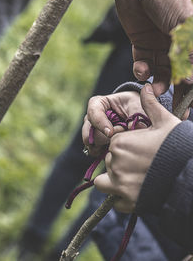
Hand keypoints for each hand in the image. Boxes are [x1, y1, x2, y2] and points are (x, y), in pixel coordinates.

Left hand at [94, 84, 180, 212]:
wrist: (190, 174)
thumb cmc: (177, 146)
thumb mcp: (165, 122)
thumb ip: (151, 104)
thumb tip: (146, 86)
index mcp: (120, 142)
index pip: (113, 144)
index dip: (125, 146)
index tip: (139, 150)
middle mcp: (115, 162)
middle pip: (109, 162)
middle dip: (120, 163)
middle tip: (141, 165)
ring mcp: (119, 184)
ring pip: (104, 181)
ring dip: (114, 180)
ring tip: (134, 178)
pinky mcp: (125, 202)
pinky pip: (113, 200)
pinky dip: (120, 197)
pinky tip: (136, 191)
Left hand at [110, 0, 192, 96]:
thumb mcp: (184, 23)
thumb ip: (189, 50)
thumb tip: (191, 79)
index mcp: (192, 39)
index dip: (192, 86)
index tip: (190, 104)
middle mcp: (178, 44)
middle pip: (179, 74)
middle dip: (177, 92)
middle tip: (172, 110)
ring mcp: (160, 45)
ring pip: (161, 72)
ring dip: (158, 83)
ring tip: (153, 89)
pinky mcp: (142, 44)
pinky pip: (143, 64)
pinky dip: (141, 70)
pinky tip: (141, 69)